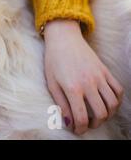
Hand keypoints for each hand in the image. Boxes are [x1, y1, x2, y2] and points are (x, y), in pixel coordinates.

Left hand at [44, 19, 123, 134]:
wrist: (63, 39)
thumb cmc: (53, 61)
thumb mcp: (52, 83)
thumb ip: (61, 104)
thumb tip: (68, 122)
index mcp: (72, 88)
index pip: (81, 117)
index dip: (80, 128)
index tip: (77, 130)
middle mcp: (88, 83)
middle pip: (101, 113)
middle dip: (95, 124)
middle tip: (87, 124)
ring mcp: (99, 76)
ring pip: (113, 103)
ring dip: (107, 114)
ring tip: (97, 115)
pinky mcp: (106, 71)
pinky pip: (118, 90)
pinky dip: (116, 100)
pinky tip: (107, 102)